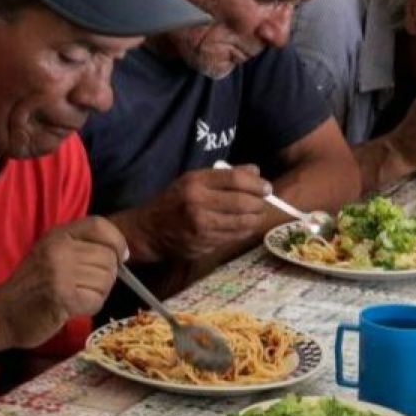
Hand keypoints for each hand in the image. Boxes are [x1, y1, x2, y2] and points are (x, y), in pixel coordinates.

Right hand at [0, 217, 125, 348]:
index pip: (100, 225)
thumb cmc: (31, 285)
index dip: (117, 241)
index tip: (120, 257)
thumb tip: (120, 253)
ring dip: (98, 293)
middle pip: (108, 257)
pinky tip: (74, 307)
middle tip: (88, 286)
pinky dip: (90, 307)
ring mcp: (60, 272)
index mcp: (58, 234)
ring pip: (106, 280)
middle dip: (107, 275)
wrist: (0, 314)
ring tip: (78, 296)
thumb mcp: (52, 253)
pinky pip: (96, 300)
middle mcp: (59, 249)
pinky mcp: (62, 297)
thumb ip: (81, 246)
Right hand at [136, 165, 272, 260]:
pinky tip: (245, 226)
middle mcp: (198, 203)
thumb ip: (224, 175)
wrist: (149, 230)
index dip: (256, 183)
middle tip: (264, 202)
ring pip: (241, 223)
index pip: (234, 179)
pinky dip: (244, 231)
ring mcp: (201, 227)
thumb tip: (255, 171)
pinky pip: (233, 237)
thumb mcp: (193, 180)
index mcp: (195, 182)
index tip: (266, 187)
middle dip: (259, 202)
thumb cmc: (174, 200)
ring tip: (257, 215)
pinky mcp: (204, 244)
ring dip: (255, 219)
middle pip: (241, 202)